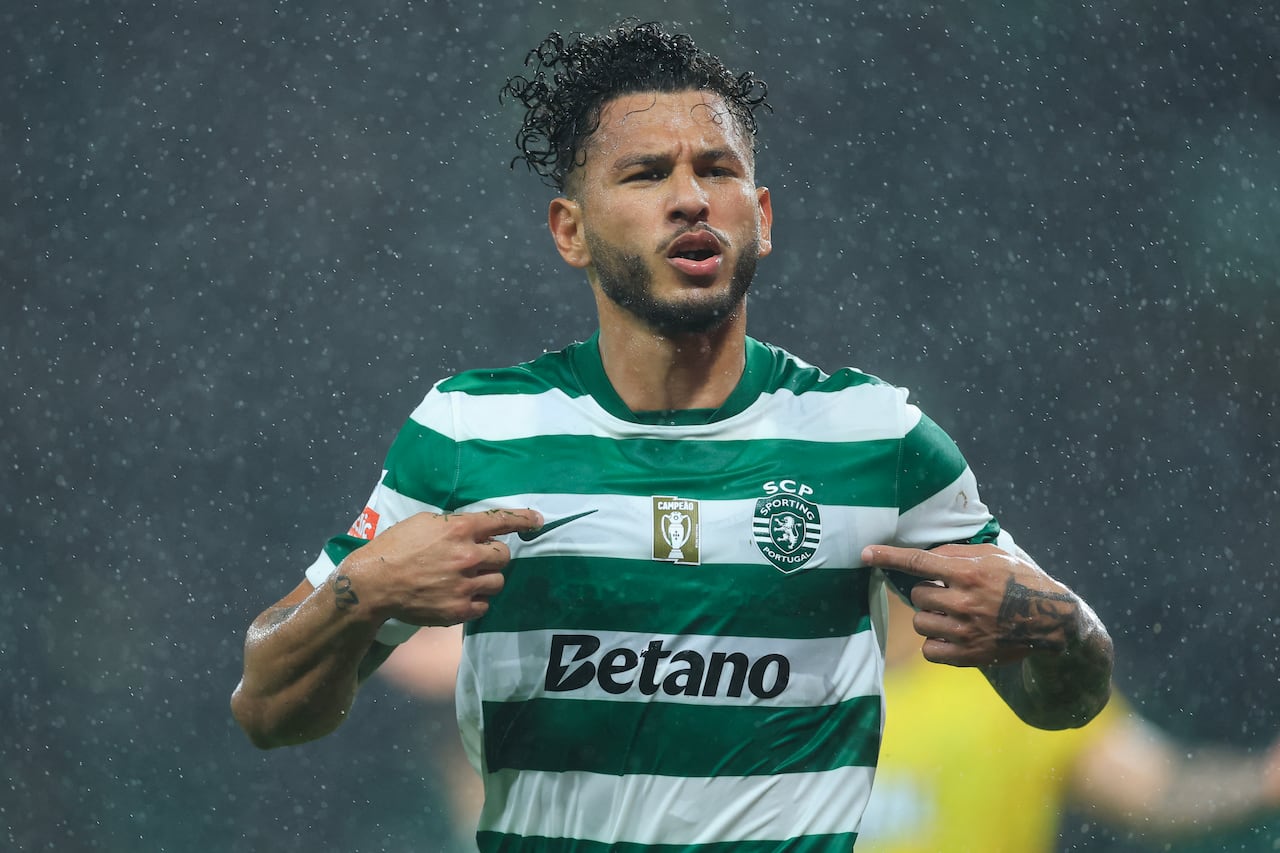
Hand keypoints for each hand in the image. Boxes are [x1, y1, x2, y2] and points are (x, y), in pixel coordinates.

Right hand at [340, 508, 542, 626]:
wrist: (374, 584)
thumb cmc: (395, 547)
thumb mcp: (424, 523)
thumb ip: (454, 525)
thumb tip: (476, 529)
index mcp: (460, 529)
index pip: (502, 521)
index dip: (524, 519)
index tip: (538, 520)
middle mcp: (467, 556)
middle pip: (504, 556)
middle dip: (494, 556)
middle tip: (476, 559)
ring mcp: (465, 585)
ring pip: (498, 582)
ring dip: (487, 579)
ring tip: (466, 579)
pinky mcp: (459, 609)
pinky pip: (484, 606)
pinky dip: (476, 601)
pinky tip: (459, 595)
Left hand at [862, 542, 1081, 666]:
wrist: (1051, 620)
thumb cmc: (1019, 580)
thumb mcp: (994, 556)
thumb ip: (957, 553)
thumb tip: (925, 554)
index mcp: (970, 573)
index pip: (919, 562)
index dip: (889, 556)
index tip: (865, 554)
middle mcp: (965, 602)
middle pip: (917, 596)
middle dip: (927, 593)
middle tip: (949, 594)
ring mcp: (966, 631)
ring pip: (920, 623)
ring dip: (930, 617)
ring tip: (953, 615)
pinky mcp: (969, 655)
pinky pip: (929, 650)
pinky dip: (935, 643)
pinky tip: (952, 635)